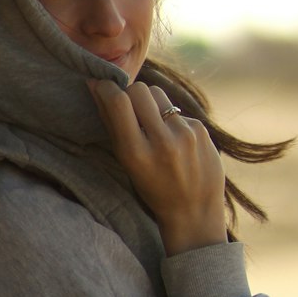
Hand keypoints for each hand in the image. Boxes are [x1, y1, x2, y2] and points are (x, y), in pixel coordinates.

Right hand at [89, 80, 227, 254]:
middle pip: (139, 90)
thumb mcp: (127, 162)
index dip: (107, 87)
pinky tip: (175, 140)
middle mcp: (162, 141)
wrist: (194, 211)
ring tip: (153, 124)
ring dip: (150, 102)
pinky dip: (170, 119)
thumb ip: (112, 124)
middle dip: (130, 94)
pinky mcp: (201, 130)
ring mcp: (185, 134)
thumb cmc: (153, 188)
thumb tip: (95, 85)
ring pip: (158, 93)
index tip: (102, 85)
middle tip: (130, 108)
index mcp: (137, 153)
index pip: (119, 102)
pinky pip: (176, 109)